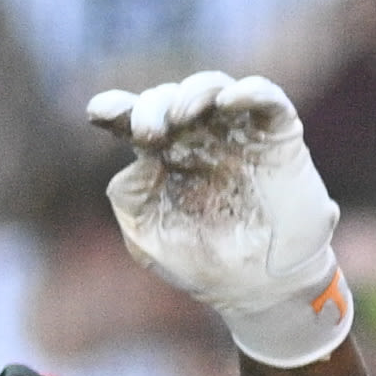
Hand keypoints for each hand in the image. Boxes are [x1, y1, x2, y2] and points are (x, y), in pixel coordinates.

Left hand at [87, 71, 350, 367]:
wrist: (260, 288)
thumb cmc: (200, 264)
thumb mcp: (148, 238)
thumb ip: (131, 196)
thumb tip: (136, 160)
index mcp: (161, 159)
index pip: (133, 122)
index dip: (116, 109)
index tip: (98, 111)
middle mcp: (196, 139)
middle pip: (169, 99)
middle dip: (153, 106)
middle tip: (148, 132)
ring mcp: (237, 134)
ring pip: (213, 87)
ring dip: (194, 92)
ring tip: (181, 116)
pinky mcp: (277, 136)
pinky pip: (266, 97)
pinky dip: (249, 91)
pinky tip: (229, 101)